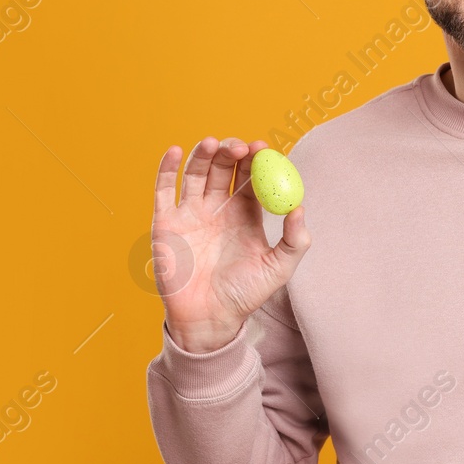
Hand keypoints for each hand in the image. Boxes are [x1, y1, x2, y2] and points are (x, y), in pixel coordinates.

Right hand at [150, 136, 311, 353]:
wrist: (208, 320)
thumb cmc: (244, 296)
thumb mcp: (277, 269)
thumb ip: (294, 241)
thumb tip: (299, 207)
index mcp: (245, 213)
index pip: (250, 177)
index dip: (256, 160)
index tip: (262, 148)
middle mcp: (218, 207)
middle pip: (224, 168)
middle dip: (232, 152)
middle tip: (240, 147)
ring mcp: (191, 212)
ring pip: (195, 172)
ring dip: (203, 154)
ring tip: (213, 143)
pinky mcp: (166, 221)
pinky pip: (164, 189)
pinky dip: (167, 167)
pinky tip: (176, 150)